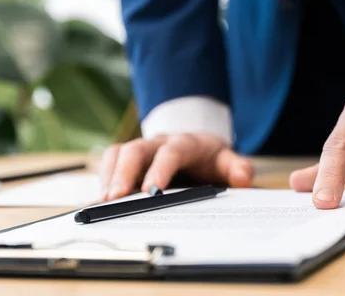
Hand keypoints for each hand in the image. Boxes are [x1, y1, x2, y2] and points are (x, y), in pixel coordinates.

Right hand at [98, 133, 253, 200]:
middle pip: (136, 149)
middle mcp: (159, 142)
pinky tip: (100, 200)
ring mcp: (142, 148)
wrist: (198, 144)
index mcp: (186, 143)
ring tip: (104, 202)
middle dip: (124, 173)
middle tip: (115, 198)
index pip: (171, 152)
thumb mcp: (228, 161)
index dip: (160, 169)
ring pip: (119, 152)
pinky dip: (103, 177)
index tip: (151, 192)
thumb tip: (243, 178)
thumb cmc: (210, 157)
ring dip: (109, 175)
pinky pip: (111, 160)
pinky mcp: (129, 157)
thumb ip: (238, 168)